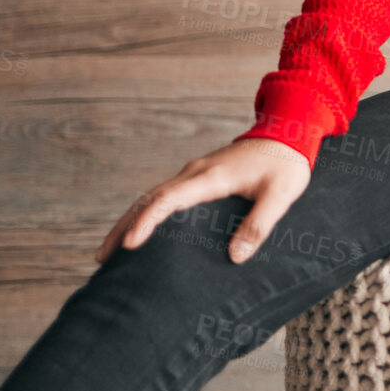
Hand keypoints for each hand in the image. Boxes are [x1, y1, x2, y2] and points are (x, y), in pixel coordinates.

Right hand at [94, 137, 311, 265]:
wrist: (288, 132)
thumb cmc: (286, 164)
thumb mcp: (280, 196)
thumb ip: (259, 224)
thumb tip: (236, 258)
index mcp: (210, 177)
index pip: (168, 200)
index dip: (147, 221)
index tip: (129, 244)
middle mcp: (195, 172)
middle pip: (149, 199)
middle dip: (124, 227)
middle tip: (101, 257)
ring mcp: (194, 173)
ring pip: (153, 196)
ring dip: (130, 220)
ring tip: (110, 250)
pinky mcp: (199, 176)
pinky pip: (165, 195)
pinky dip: (146, 212)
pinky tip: (141, 229)